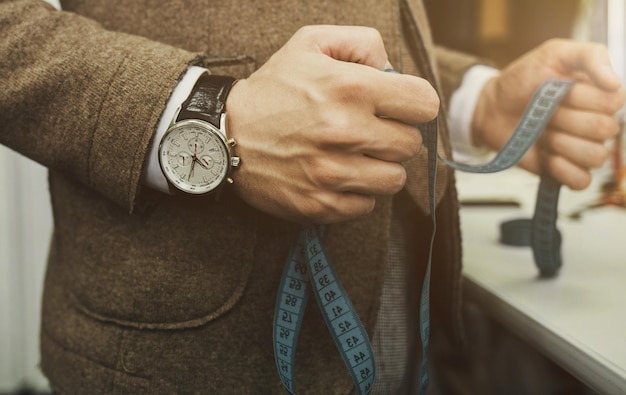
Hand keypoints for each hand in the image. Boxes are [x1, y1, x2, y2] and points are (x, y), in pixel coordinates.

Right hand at [226, 25, 438, 222]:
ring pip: (395, 179)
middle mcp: (345, 133)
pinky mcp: (322, 205)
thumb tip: (393, 69)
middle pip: (411, 145)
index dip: (413, 104)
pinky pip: (367, 205)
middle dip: (394, 135)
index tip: (398, 107)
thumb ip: (361, 42)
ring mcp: (333, 174)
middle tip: (368, 131)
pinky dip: (357, 193)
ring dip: (380, 167)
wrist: (226, 136)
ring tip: (354, 155)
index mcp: (350, 88)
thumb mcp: (310, 43)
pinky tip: (336, 176)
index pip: (425, 104)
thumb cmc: (273, 90)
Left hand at [472, 38, 624, 189]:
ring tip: (543, 132)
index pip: (614, 102)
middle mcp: (596, 123)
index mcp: (599, 95)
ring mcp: (581, 149)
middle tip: (545, 112)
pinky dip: (564, 170)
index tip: (559, 89)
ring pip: (596, 156)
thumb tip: (615, 82)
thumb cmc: (523, 79)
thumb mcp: (555, 54)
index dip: (583, 97)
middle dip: (566, 118)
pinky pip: (581, 180)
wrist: (492, 106)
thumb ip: (591, 56)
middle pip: (604, 129)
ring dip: (563, 143)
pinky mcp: (564, 170)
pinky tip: (548, 156)